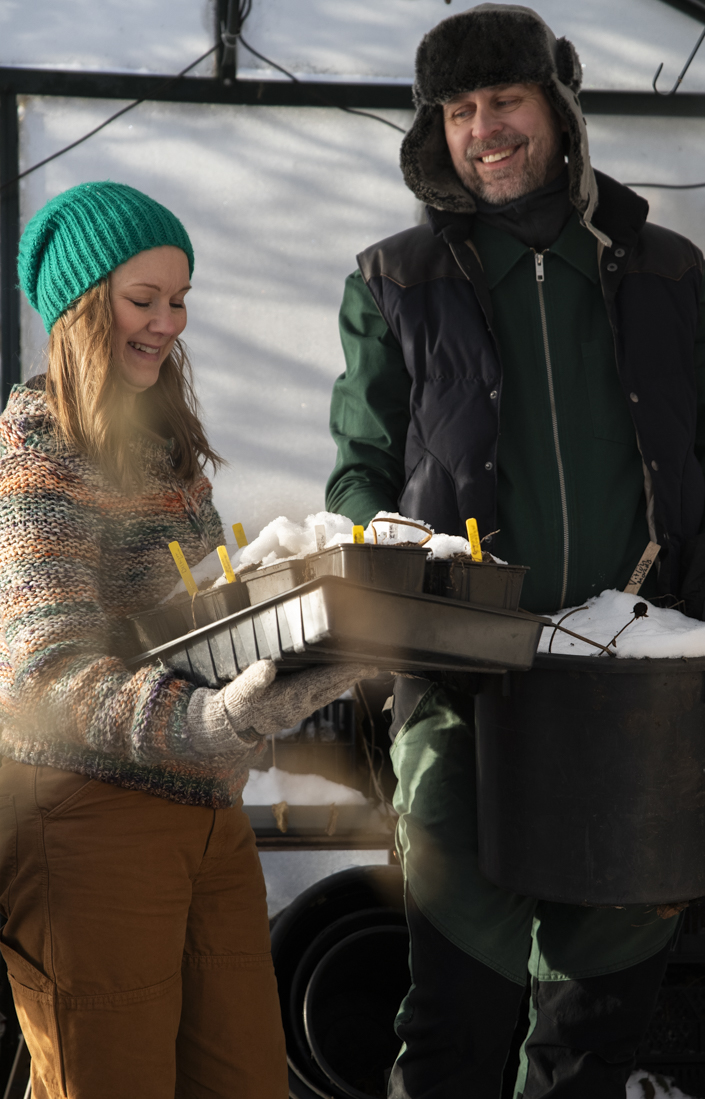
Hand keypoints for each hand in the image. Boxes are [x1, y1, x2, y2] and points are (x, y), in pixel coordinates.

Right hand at [186, 659, 374, 758]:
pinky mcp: (294, 709)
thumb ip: (253, 679)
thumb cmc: (234, 706)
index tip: (364, 663)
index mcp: (291, 698)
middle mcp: (300, 706)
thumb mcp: (240, 692)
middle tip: (373, 664)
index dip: (345, 671)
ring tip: (362, 670)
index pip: (325, 681)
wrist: (227, 728)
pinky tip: (337, 680)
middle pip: (333, 688)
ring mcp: (299, 709)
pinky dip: (333, 685)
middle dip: (353, 676)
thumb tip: (268, 667)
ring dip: (346, 681)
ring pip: (329, 693)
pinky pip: (320, 695)